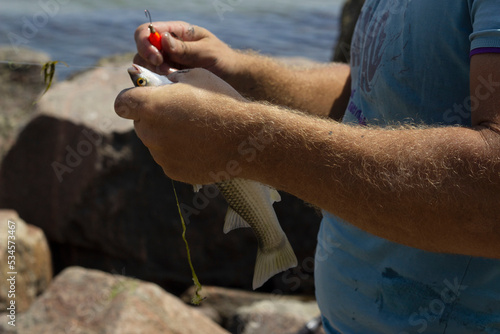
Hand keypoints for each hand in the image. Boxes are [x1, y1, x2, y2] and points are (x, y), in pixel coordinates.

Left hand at [115, 68, 250, 184]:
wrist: (244, 139)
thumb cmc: (222, 102)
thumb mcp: (195, 77)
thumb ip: (169, 81)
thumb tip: (158, 84)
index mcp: (151, 105)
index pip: (121, 103)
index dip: (130, 100)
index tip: (142, 99)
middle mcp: (150, 132)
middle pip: (140, 123)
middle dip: (153, 117)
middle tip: (178, 114)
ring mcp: (160, 155)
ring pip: (154, 142)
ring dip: (166, 135)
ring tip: (195, 131)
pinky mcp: (172, 171)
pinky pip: (168, 158)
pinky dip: (178, 152)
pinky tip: (200, 146)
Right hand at [134, 21, 236, 78]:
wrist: (234, 79)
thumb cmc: (224, 60)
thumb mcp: (207, 52)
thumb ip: (185, 48)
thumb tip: (162, 40)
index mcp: (175, 33)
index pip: (147, 31)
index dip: (145, 43)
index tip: (157, 58)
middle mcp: (167, 47)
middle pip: (141, 50)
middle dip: (148, 62)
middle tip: (167, 72)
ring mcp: (166, 64)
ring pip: (144, 68)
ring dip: (153, 75)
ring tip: (174, 80)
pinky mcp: (168, 80)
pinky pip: (154, 82)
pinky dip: (158, 86)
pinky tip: (172, 88)